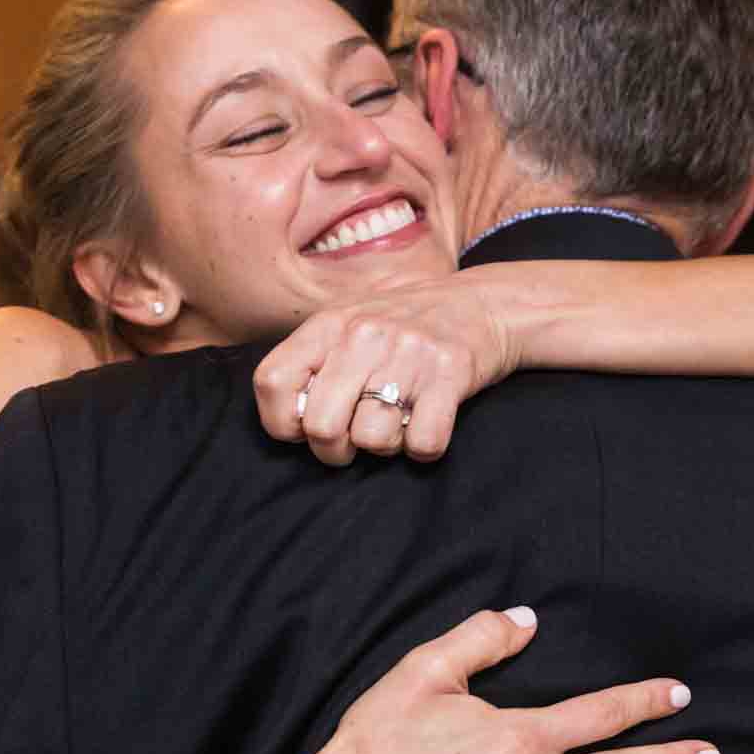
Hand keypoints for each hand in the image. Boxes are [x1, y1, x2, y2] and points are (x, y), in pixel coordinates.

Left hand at [254, 275, 515, 465]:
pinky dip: (425, 447)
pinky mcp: (450, 373)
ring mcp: (408, 353)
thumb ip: (314, 363)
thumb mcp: (348, 324)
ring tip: (397, 423)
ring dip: (385, 446)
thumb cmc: (404, 324)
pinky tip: (427, 424)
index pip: (272, 382)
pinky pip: (424, 443)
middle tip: (352, 442)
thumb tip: (290, 419)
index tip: (303, 429)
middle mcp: (364, 335)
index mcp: (329, 324)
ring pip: (372, 439)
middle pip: (321, 426)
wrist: (482, 303)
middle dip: (334, 451)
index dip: (281, 421)